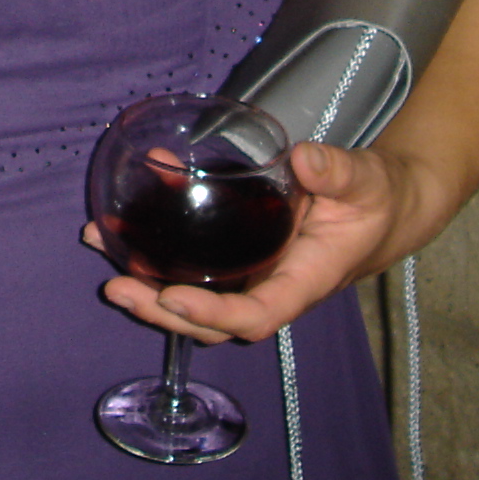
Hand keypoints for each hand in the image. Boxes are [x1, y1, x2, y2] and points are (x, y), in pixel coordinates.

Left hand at [88, 142, 423, 344]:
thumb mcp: (364, 182)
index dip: (212, 313)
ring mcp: (252, 275)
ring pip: (193, 294)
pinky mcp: (238, 255)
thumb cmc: (372, 199)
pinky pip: (194, 261)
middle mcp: (271, 287)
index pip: (256, 314)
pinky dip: (158, 244)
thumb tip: (305, 159)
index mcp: (303, 281)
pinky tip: (125, 217)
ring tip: (100, 246)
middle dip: (159, 310)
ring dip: (145, 279)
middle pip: (210, 320)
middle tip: (114, 287)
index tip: (172, 298)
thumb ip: (337, 172)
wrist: (378, 207)